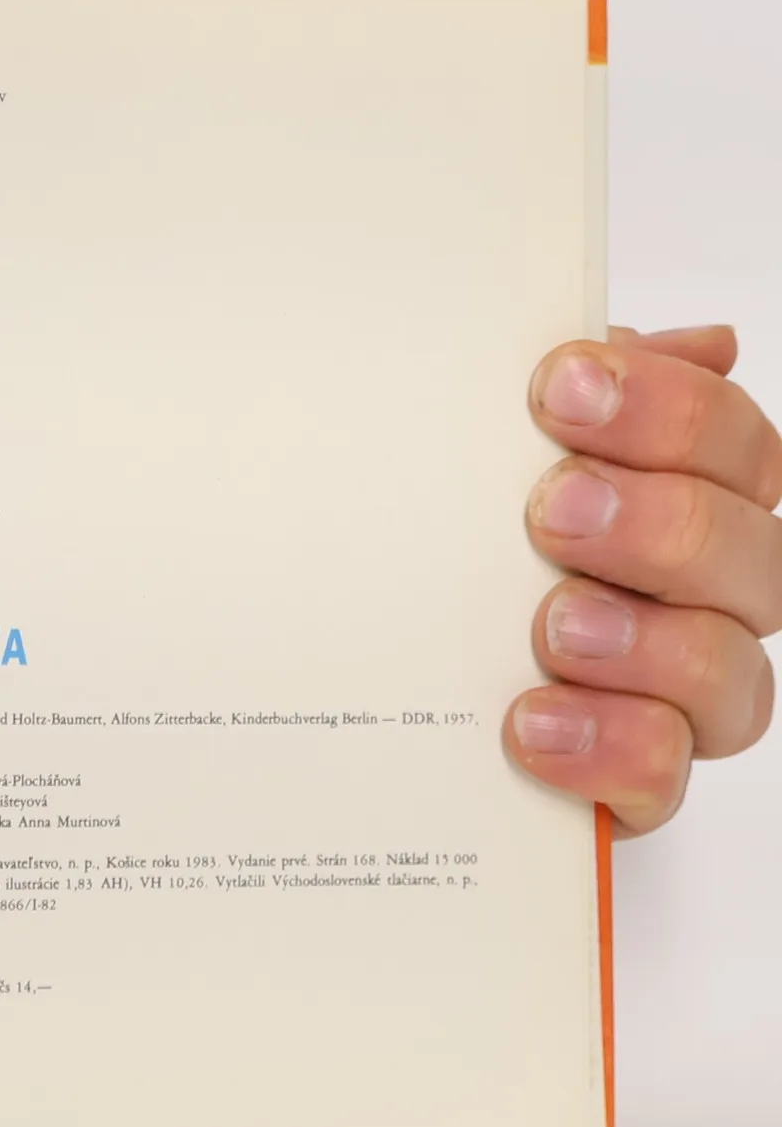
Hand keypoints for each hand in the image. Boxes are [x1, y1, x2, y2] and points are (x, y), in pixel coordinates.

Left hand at [508, 324, 780, 835]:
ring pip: (732, 675)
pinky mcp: (633, 782)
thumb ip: (581, 396)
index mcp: (689, 501)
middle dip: (660, 523)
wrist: (381, 685)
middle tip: (554, 509)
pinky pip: (663, 778)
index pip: (735, 445)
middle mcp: (709, 600)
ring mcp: (679, 697)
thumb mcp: (490, 458)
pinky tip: (532, 724)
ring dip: (646, 643)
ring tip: (553, 625)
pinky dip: (607, 748)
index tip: (562, 388)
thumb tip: (701, 344)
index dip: (670, 409)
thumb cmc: (463, 548)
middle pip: (755, 556)